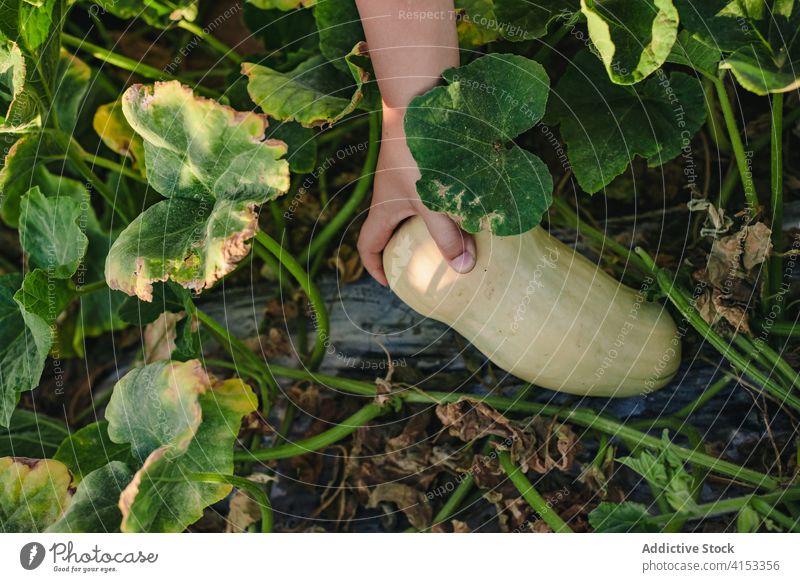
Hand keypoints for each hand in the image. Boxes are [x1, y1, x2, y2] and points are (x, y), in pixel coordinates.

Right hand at [358, 107, 476, 285]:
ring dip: (429, 226)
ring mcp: (406, 176)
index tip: (392, 281)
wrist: (418, 99)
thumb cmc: (417, 153)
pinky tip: (468, 206)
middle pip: (391, 230)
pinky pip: (429, 191)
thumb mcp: (431, 200)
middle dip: (406, 249)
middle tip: (428, 264)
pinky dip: (443, 204)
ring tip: (455, 238)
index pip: (368, 246)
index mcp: (383, 208)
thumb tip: (463, 268)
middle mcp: (390, 194)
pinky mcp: (422, 161)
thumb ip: (447, 235)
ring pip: (413, 210)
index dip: (375, 268)